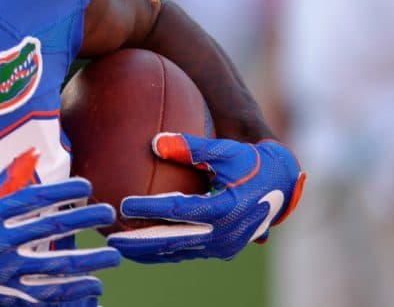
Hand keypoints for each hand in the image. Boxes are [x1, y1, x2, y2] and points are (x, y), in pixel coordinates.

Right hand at [0, 150, 120, 305]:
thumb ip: (4, 183)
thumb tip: (30, 156)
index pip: (32, 199)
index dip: (62, 191)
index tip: (86, 186)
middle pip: (50, 228)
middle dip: (83, 219)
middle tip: (108, 213)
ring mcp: (6, 273)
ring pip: (57, 266)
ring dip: (89, 261)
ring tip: (113, 256)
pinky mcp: (10, 296)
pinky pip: (49, 294)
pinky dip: (75, 290)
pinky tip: (95, 284)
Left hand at [107, 133, 305, 263]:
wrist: (281, 185)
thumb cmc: (250, 162)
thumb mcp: (225, 151)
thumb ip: (192, 147)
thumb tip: (156, 142)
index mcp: (225, 209)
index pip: (178, 211)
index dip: (150, 208)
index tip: (123, 204)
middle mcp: (224, 234)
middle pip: (173, 241)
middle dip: (140, 243)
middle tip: (112, 239)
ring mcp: (221, 246)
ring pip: (176, 252)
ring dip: (146, 251)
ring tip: (118, 246)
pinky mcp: (219, 249)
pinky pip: (184, 252)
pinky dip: (160, 251)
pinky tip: (138, 247)